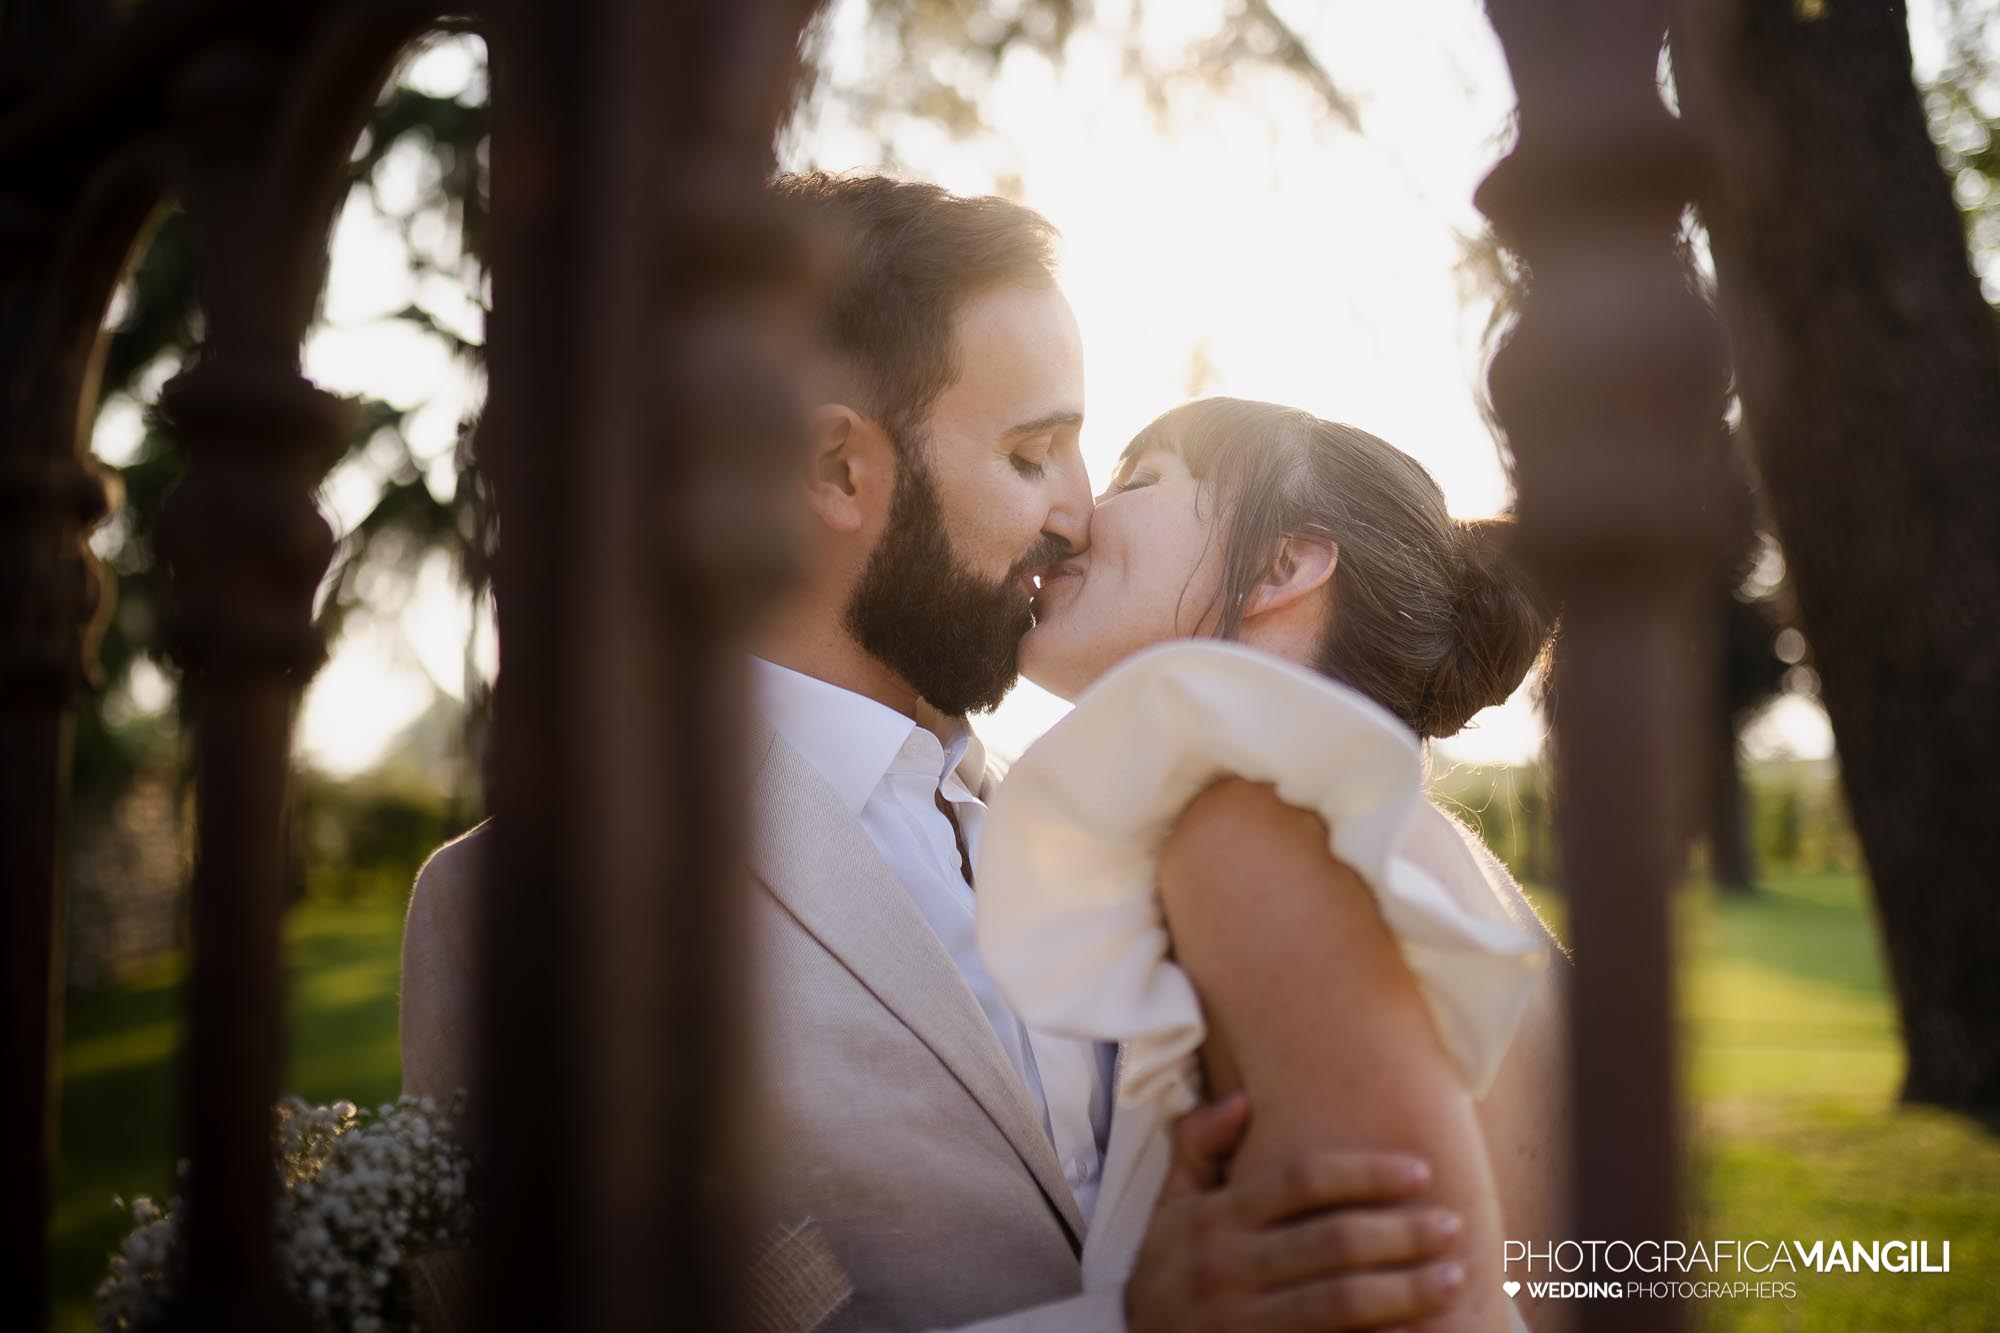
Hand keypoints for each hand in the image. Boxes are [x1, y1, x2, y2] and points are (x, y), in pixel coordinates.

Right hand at [1123, 1093, 1467, 1332]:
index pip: (1301, 1182)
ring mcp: (1245, 1320)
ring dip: (1405, 1289)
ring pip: (1340, 1302)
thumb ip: (1199, 1147)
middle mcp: (1231, 1267)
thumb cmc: (1167, 1271)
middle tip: (1451, 1224)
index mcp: (1217, 1218)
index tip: (1418, 1172)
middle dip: (1401, 1233)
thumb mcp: (1170, 1205)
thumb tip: (1243, 1099)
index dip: (1364, 1174)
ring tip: (1453, 1277)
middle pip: (1332, 1242)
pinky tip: (1418, 1331)